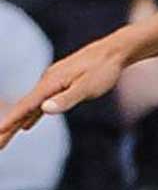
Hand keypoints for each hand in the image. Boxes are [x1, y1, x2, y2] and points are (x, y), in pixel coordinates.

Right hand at [0, 36, 129, 149]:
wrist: (115, 50)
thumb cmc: (104, 69)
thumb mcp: (87, 87)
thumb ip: (67, 99)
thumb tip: (44, 109)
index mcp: (50, 83)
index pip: (25, 106)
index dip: (10, 121)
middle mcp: (46, 82)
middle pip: (23, 109)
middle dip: (8, 127)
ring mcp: (52, 83)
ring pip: (29, 107)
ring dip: (16, 124)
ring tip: (3, 139)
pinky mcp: (59, 84)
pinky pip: (39, 104)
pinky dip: (30, 116)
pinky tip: (26, 126)